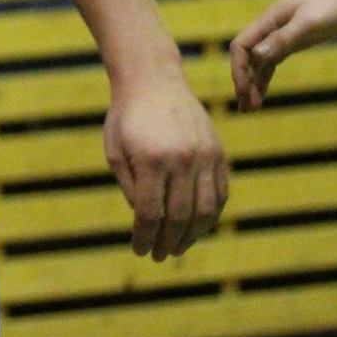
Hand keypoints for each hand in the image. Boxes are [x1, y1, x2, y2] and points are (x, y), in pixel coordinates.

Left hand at [102, 74, 227, 261]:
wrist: (154, 81)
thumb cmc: (127, 118)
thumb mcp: (116, 152)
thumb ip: (130, 188)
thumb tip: (144, 220)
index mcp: (151, 161)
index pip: (150, 213)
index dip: (144, 237)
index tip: (139, 251)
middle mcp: (182, 160)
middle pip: (180, 216)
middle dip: (167, 242)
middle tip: (158, 256)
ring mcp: (205, 156)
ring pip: (205, 209)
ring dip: (192, 235)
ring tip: (177, 247)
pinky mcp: (218, 153)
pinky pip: (221, 193)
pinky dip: (211, 215)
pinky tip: (198, 227)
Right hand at [229, 0, 336, 111]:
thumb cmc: (335, 3)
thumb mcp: (309, 23)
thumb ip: (282, 39)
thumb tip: (255, 57)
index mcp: (269, 20)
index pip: (241, 46)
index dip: (239, 69)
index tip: (243, 91)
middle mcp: (271, 28)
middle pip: (247, 58)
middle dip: (244, 82)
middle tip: (246, 109)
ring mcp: (282, 35)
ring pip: (259, 63)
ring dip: (254, 84)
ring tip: (251, 109)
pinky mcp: (296, 41)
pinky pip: (273, 62)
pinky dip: (266, 78)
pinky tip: (264, 94)